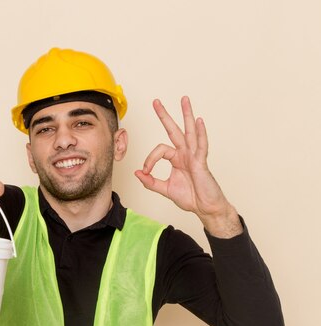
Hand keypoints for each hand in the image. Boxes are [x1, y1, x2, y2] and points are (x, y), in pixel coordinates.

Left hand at [134, 96, 241, 236]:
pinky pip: (201, 145)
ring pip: (189, 132)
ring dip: (186, 115)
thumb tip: (137, 172)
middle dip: (164, 116)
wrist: (205, 208)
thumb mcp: (165, 189)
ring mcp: (194, 156)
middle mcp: (185, 153)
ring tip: (184, 99)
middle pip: (174, 130)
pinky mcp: (202, 162)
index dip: (149, 159)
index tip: (145, 172)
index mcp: (176, 158)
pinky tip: (198, 121)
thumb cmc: (190, 197)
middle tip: (155, 101)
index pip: (159, 150)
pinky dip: (200, 133)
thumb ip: (150, 182)